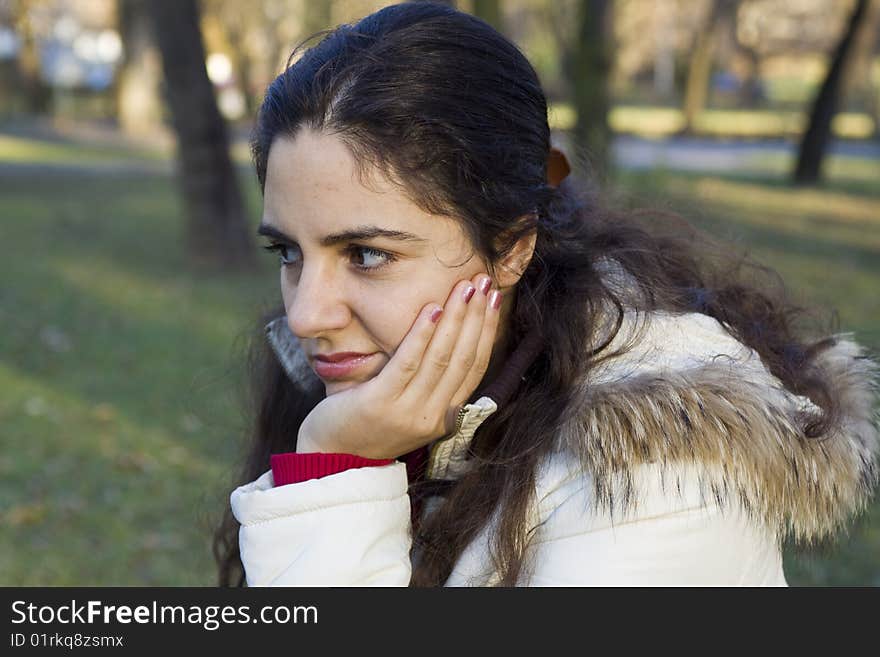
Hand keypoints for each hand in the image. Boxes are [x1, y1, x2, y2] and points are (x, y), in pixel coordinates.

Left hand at [296, 272, 502, 459]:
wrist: (330, 459)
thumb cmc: (368, 425)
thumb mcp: (409, 407)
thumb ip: (431, 382)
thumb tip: (451, 339)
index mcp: (444, 417)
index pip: (474, 367)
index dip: (486, 331)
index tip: (492, 299)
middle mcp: (432, 417)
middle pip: (462, 359)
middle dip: (476, 317)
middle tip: (484, 281)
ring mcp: (407, 412)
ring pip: (440, 358)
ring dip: (455, 318)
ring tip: (464, 287)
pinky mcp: (380, 403)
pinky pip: (407, 364)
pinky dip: (421, 335)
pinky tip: (431, 309)